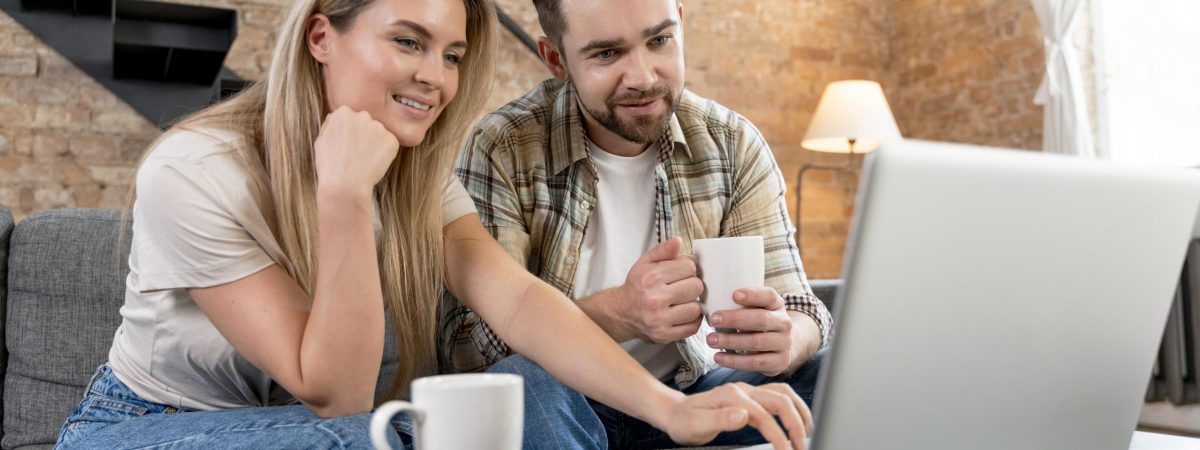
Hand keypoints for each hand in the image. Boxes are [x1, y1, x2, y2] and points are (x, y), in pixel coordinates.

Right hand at [313, 106, 399, 198]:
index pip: (350, 117)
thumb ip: (329, 125)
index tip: (346, 146)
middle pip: (365, 122)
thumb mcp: (320, 141)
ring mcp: (378, 127)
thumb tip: (334, 117)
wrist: (345, 185)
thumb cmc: (330, 166)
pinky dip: (385, 153)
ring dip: (375, 143)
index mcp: (343, 113)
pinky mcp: (391, 140)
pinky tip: (373, 164)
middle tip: (357, 154)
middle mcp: (362, 115)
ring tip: (364, 161)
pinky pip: (390, 144)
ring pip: (378, 133)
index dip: (349, 133)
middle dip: (363, 135)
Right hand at [616, 237, 704, 343]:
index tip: (681, 273)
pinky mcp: (664, 335)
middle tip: (683, 287)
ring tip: (682, 301)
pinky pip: (693, 327)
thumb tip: (678, 241)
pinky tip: (683, 313)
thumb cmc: (636, 286)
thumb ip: (663, 250)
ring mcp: (660, 319)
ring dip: (692, 304)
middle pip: (696, 287)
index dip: (688, 268)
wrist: (621, 312)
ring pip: (696, 308)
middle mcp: (655, 299)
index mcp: (651, 277)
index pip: (689, 266)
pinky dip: (692, 320)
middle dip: (692, 285)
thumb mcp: (645, 263)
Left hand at [661, 382, 811, 449]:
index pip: (763, 414)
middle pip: (780, 400)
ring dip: (799, 412)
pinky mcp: (751, 396)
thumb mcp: (696, 424)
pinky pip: (778, 396)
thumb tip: (743, 415)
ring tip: (806, 434)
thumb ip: (720, 418)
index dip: (778, 435)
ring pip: (783, 394)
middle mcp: (742, 389)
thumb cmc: (684, 421)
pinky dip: (792, 407)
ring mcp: (748, 391)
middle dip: (796, 424)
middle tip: (802, 446)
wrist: (676, 413)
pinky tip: (797, 421)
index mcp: (731, 395)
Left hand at [707, 287, 797, 375]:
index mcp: (777, 304)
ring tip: (711, 340)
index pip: (768, 296)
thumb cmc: (758, 322)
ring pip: (757, 342)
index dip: (752, 295)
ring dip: (731, 342)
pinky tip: (718, 357)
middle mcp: (784, 322)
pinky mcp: (781, 361)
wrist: (781, 346)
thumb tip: (708, 301)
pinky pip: (756, 362)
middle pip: (761, 319)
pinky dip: (734, 361)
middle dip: (735, 319)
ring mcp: (785, 343)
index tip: (733, 295)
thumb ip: (739, 304)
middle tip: (713, 319)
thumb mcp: (755, 309)